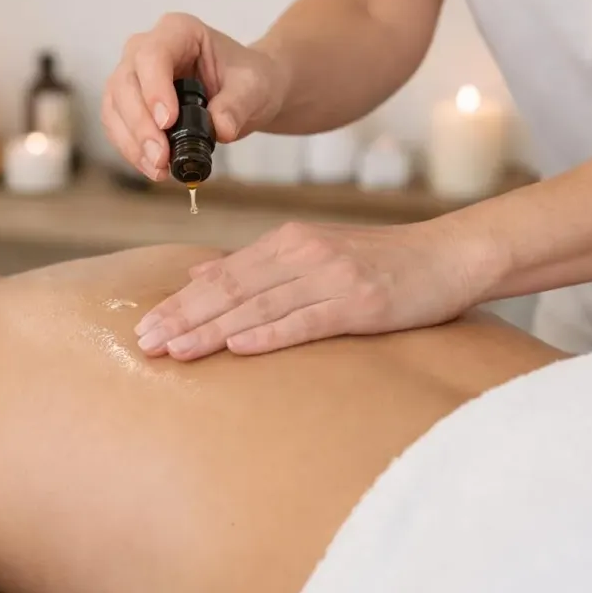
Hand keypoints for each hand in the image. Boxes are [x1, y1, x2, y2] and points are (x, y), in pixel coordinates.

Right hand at [101, 13, 288, 180]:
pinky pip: (117, 125)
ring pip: (115, 105)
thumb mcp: (254, 88)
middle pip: (126, 81)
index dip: (154, 89)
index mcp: (178, 31)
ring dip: (132, 141)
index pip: (153, 54)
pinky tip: (152, 168)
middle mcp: (146, 48)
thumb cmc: (248, 80)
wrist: (246, 93)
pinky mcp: (128, 103)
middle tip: (161, 156)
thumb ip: (237, 105)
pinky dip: (131, 149)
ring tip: (158, 168)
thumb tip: (220, 128)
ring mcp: (133, 75)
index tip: (167, 121)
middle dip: (140, 124)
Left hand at [134, 220, 486, 360]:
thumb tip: (198, 277)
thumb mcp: (314, 253)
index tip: (143, 327)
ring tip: (176, 350)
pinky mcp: (360, 302)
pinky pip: (306, 320)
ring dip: (213, 329)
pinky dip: (270, 334)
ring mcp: (332, 276)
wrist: (448, 256)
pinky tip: (239, 347)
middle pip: (231, 289)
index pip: (222, 276)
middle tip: (144, 344)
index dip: (180, 303)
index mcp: (289, 241)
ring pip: (260, 305)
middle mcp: (304, 253)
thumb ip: (258, 266)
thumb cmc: (380, 262)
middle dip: (183, 318)